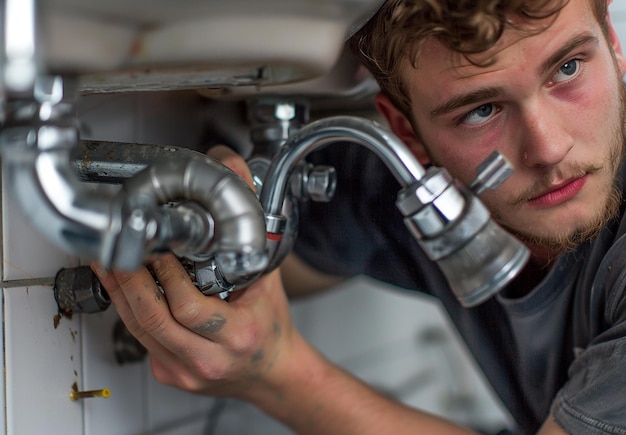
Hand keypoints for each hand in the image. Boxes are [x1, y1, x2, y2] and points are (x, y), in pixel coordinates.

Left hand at [93, 255, 292, 398]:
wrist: (270, 372)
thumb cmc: (269, 330)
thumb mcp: (268, 288)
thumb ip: (250, 251)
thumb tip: (242, 207)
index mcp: (237, 336)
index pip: (188, 307)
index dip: (166, 276)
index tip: (157, 250)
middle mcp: (208, 360)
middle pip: (152, 320)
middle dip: (129, 282)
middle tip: (118, 253)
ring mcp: (185, 372)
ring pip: (139, 330)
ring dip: (120, 295)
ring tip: (110, 266)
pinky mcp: (169, 375)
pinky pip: (142, 340)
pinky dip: (131, 312)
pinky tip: (125, 292)